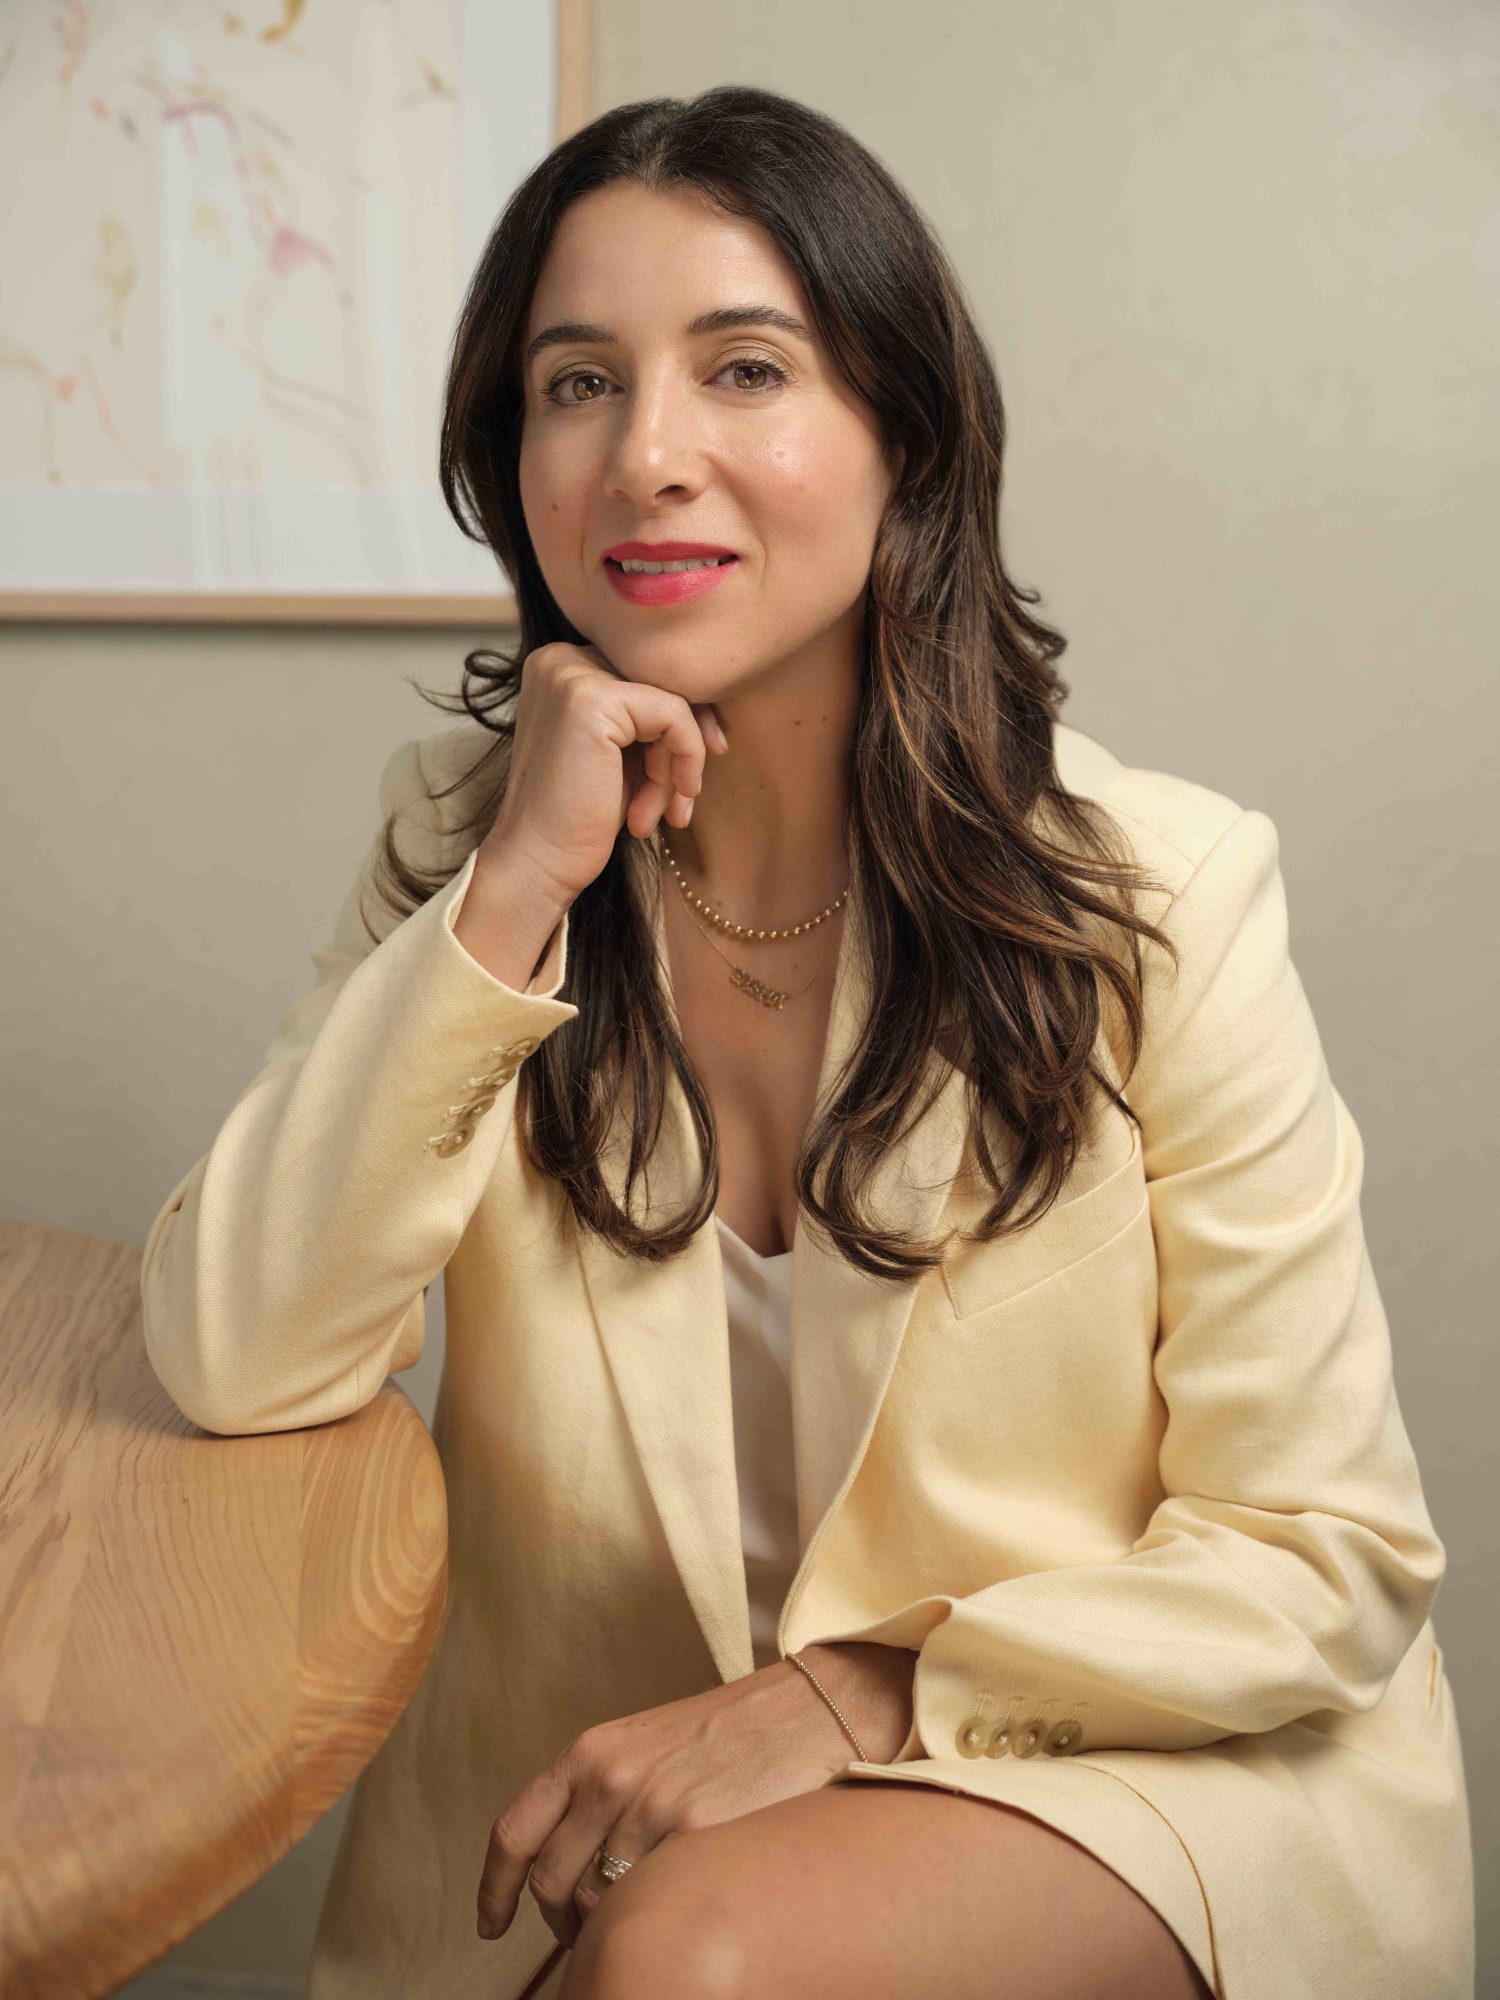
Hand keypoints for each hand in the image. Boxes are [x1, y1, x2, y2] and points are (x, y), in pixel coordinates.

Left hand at [475, 1645, 911, 1952]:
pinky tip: (675, 1913)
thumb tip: (571, 1873)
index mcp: (594, 1750)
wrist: (815, 1707)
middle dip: (562, 1923)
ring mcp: (653, 1806)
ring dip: (609, 1927)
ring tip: (644, 1920)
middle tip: (590, 1936)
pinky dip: (650, 1922)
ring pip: (597, 1905)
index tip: (489, 1926)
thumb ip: (606, 1796)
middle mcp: (612, 1775)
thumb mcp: (653, 1747)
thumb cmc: (739, 1733)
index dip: (493, 1889)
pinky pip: (646, 1905)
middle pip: (551, 1883)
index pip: (515, 1830)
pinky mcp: (697, 1834)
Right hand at [477, 640, 729, 913]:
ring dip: (680, 764)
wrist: (537, 864)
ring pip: (671, 701)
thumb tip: (710, 699)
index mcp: (560, 666)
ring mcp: (572, 674)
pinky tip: (671, 806)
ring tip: (664, 813)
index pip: (645, 677)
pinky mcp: (593, 700)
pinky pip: (674, 716)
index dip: (679, 726)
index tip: (689, 777)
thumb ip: (646, 717)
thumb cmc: (579, 818)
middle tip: (681, 801)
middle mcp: (560, 659)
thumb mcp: (619, 754)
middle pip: (660, 683)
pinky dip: (686, 761)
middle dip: (682, 745)